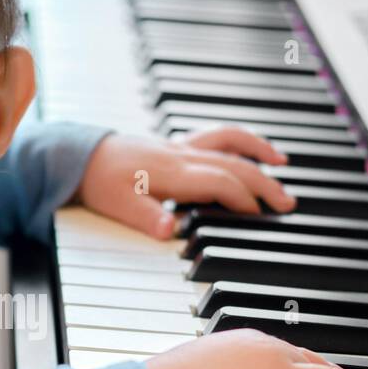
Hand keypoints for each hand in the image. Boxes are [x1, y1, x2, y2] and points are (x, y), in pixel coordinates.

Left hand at [77, 127, 296, 239]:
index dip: (243, 198)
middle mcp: (181, 155)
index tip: (261, 215)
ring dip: (257, 150)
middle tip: (287, 204)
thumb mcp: (117, 206)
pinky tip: (251, 150)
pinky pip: (216, 136)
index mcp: (171, 172)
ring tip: (282, 163)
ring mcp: (181, 146)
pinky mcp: (177, 144)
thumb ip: (146, 218)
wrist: (80, 156)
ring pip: (229, 141)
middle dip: (263, 182)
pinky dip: (239, 140)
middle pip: (233, 163)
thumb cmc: (99, 182)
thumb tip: (170, 232)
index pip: (219, 181)